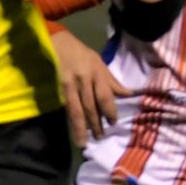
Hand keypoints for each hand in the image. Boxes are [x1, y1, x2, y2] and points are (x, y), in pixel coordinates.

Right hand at [52, 30, 131, 146]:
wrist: (56, 42)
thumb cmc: (80, 53)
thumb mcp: (98, 62)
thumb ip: (111, 80)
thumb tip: (128, 94)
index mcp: (97, 71)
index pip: (104, 95)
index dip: (109, 110)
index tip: (113, 123)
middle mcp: (84, 79)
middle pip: (91, 105)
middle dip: (96, 123)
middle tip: (100, 137)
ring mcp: (70, 84)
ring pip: (77, 110)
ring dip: (81, 128)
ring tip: (83, 142)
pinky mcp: (58, 88)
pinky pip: (67, 107)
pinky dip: (71, 120)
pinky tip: (74, 129)